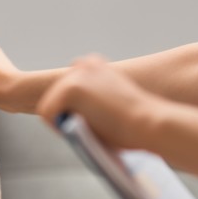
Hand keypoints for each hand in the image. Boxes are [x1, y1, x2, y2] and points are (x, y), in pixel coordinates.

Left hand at [37, 54, 164, 150]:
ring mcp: (76, 75)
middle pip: (57, 93)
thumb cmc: (138, 123)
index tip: (87, 120)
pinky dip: (56, 126)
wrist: (150, 123)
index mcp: (97, 65)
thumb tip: (76, 119)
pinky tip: (75, 132)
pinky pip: (47, 112)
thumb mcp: (113, 105)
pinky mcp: (70, 88)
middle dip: (64, 112)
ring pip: (51, 103)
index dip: (74, 106)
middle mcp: (85, 65)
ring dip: (61, 119)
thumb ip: (94, 103)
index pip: (71, 83)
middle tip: (80, 130)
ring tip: (81, 133)